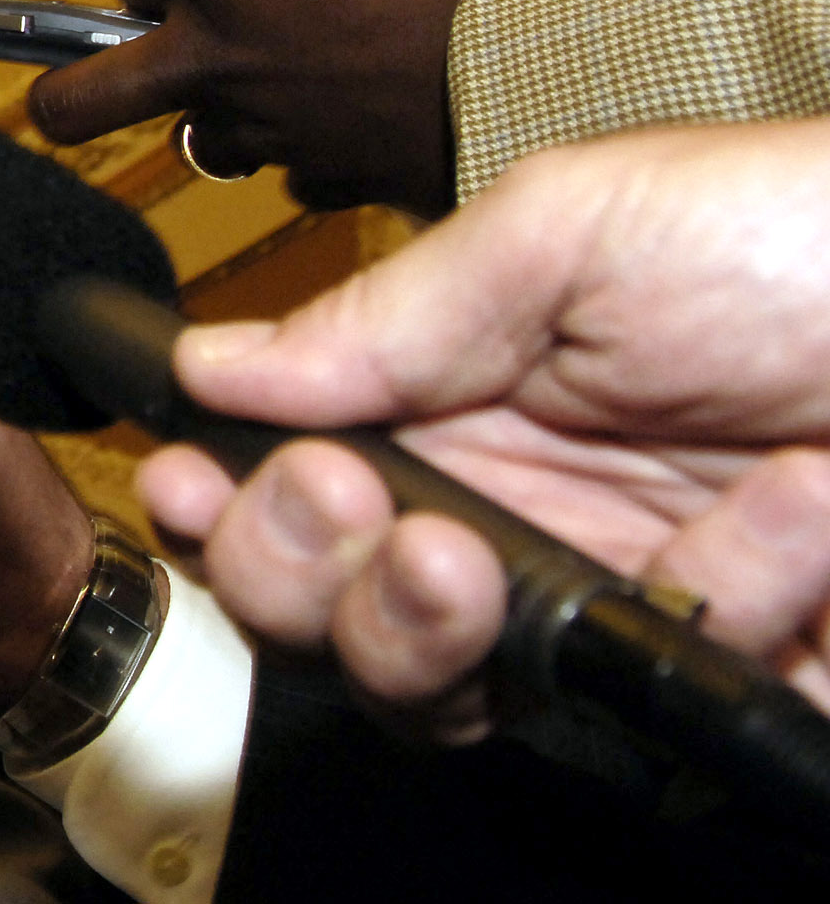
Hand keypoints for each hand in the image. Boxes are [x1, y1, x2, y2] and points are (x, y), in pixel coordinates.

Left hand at [25, 0, 550, 215]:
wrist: (559, 51)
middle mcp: (223, 58)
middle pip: (84, 100)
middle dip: (62, 92)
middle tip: (67, 86)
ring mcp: (272, 131)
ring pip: (197, 139)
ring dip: (212, 114)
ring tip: (254, 89)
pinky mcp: (332, 180)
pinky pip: (292, 176)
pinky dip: (305, 154)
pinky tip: (342, 122)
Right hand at [134, 123, 829, 734]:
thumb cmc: (803, 232)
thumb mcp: (571, 228)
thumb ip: (389, 312)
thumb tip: (211, 364)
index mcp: (459, 401)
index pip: (295, 478)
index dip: (221, 495)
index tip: (187, 480)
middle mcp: (517, 514)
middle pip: (327, 606)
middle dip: (294, 568)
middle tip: (343, 508)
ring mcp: (619, 608)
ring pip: (440, 690)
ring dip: (415, 630)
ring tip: (462, 564)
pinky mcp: (732, 683)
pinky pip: (643, 726)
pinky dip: (679, 644)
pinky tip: (744, 548)